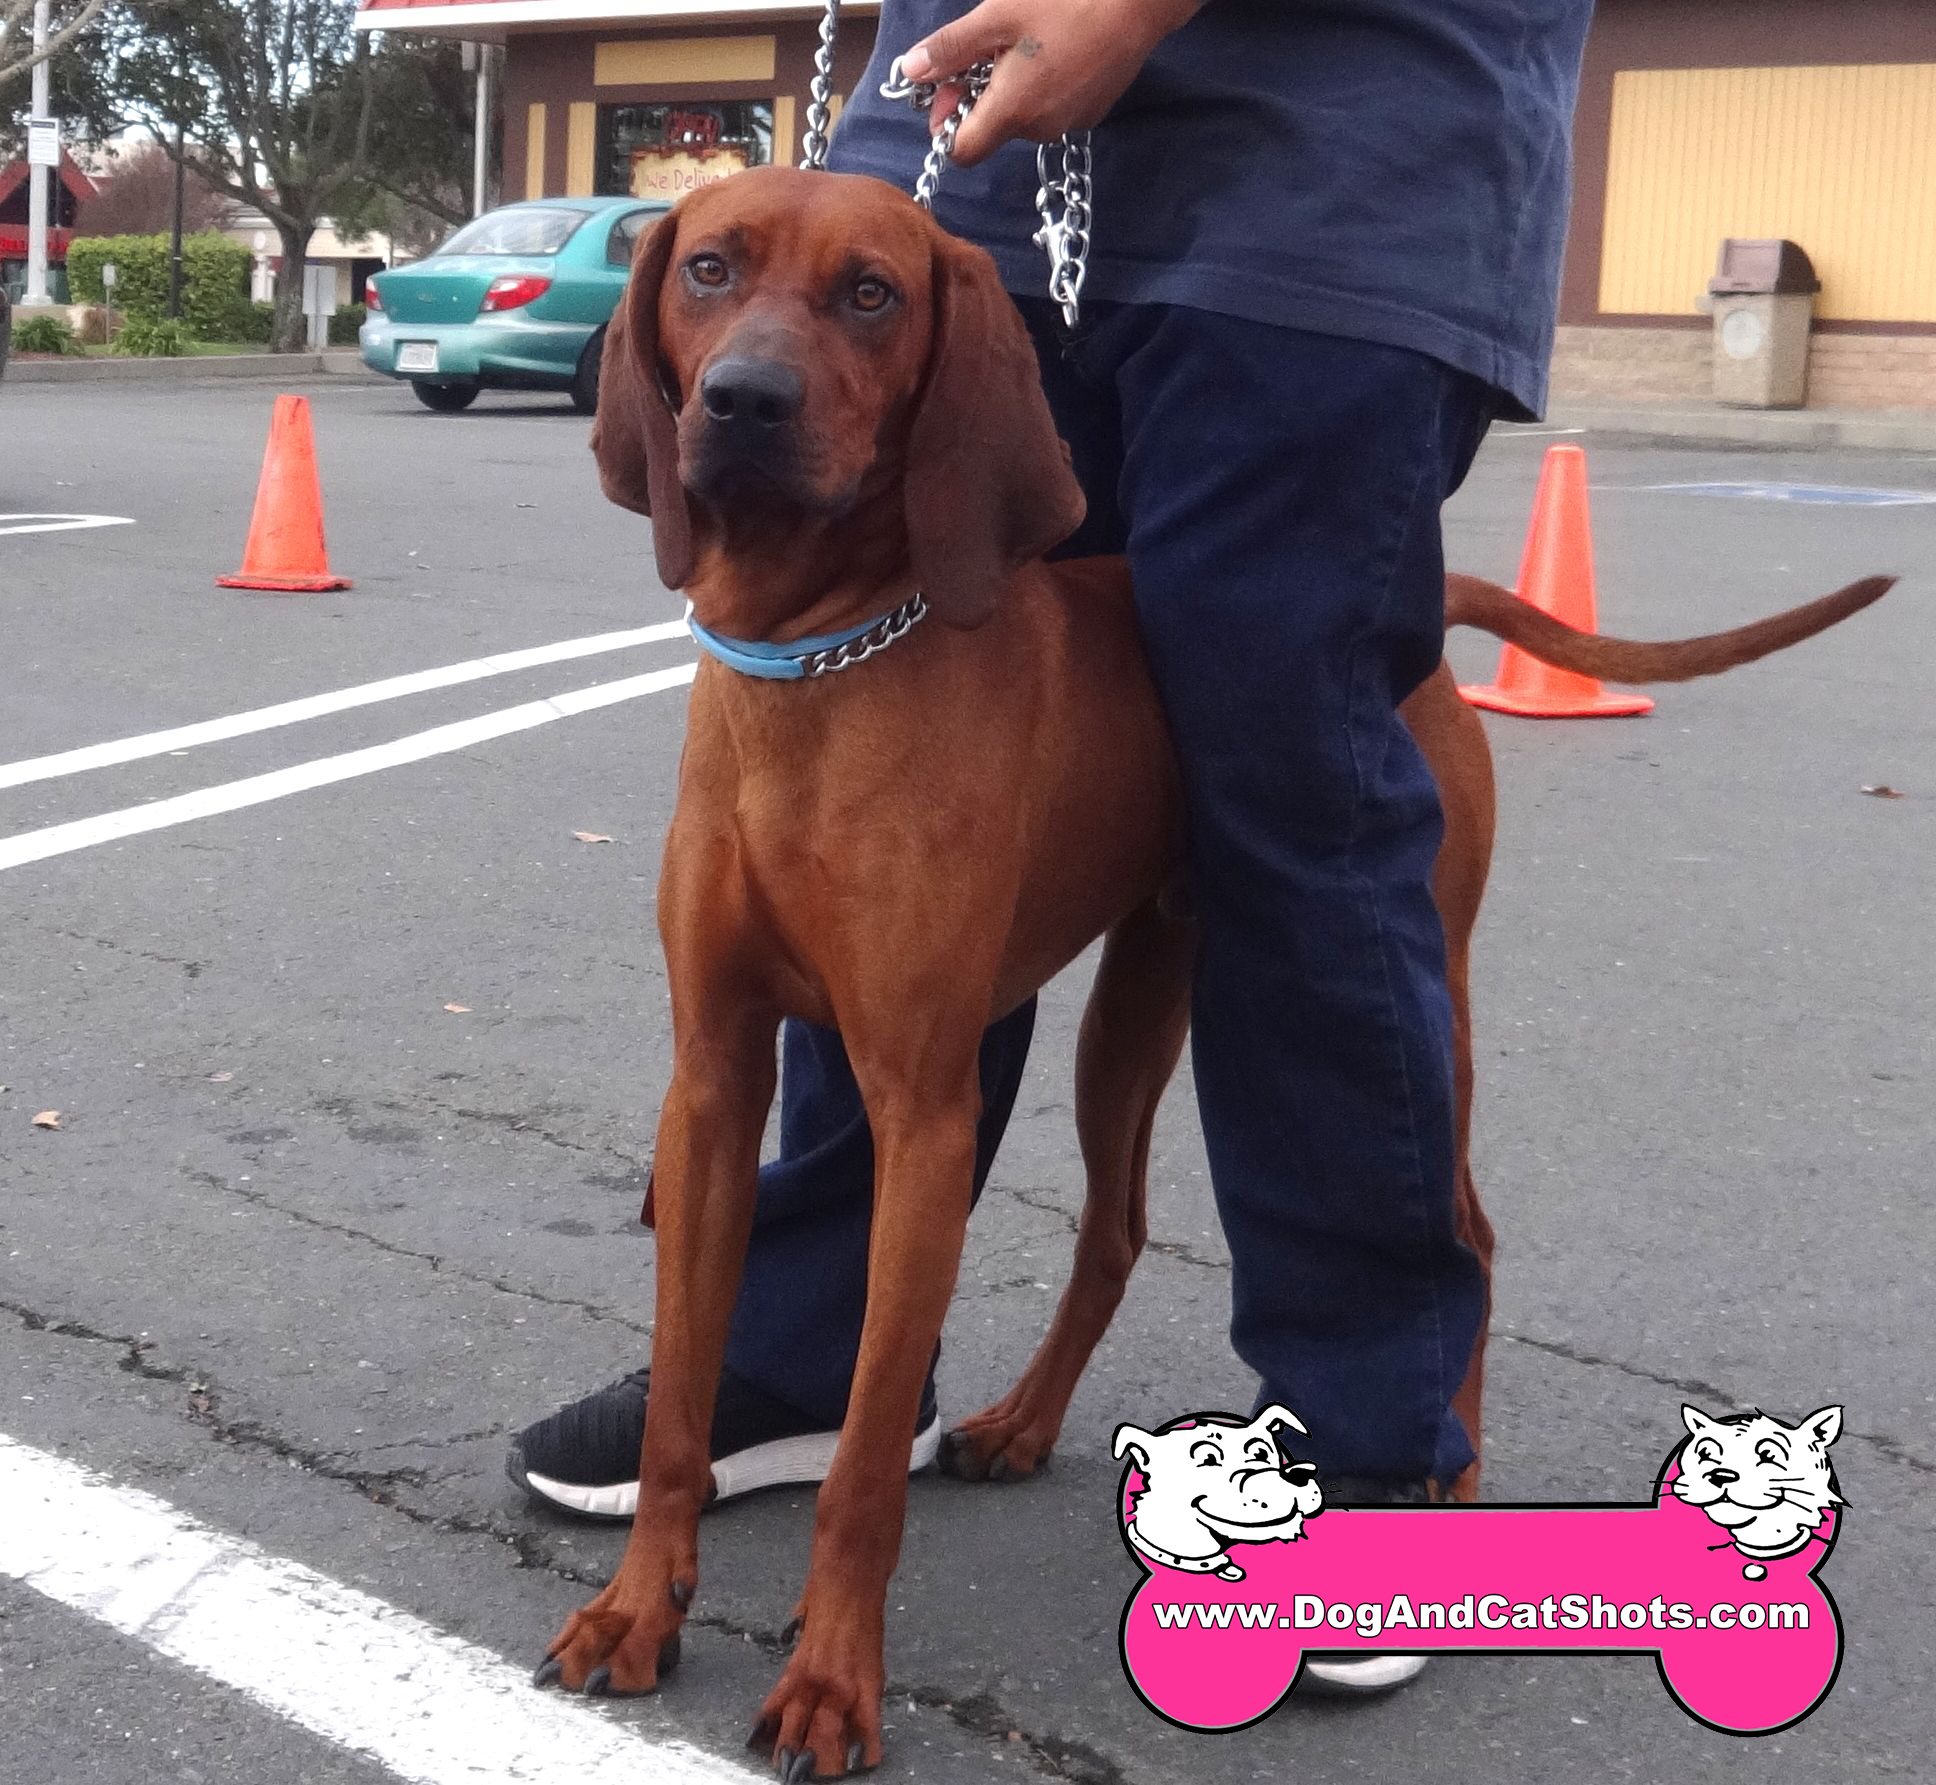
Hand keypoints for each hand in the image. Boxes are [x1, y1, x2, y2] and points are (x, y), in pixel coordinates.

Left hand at [901, 0, 1207, 167]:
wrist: (1137, 2)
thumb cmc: (1066, 1)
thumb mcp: (998, 16)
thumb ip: (951, 49)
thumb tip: (911, 71)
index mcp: (1013, 111)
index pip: (963, 152)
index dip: (948, 123)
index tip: (952, 86)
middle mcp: (1040, 129)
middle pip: (993, 132)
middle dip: (983, 97)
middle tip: (992, 48)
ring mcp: (1071, 123)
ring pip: (1024, 119)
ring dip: (1015, 90)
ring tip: (1031, 43)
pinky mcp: (1092, 113)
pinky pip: (1052, 109)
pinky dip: (1044, 88)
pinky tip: (1058, 50)